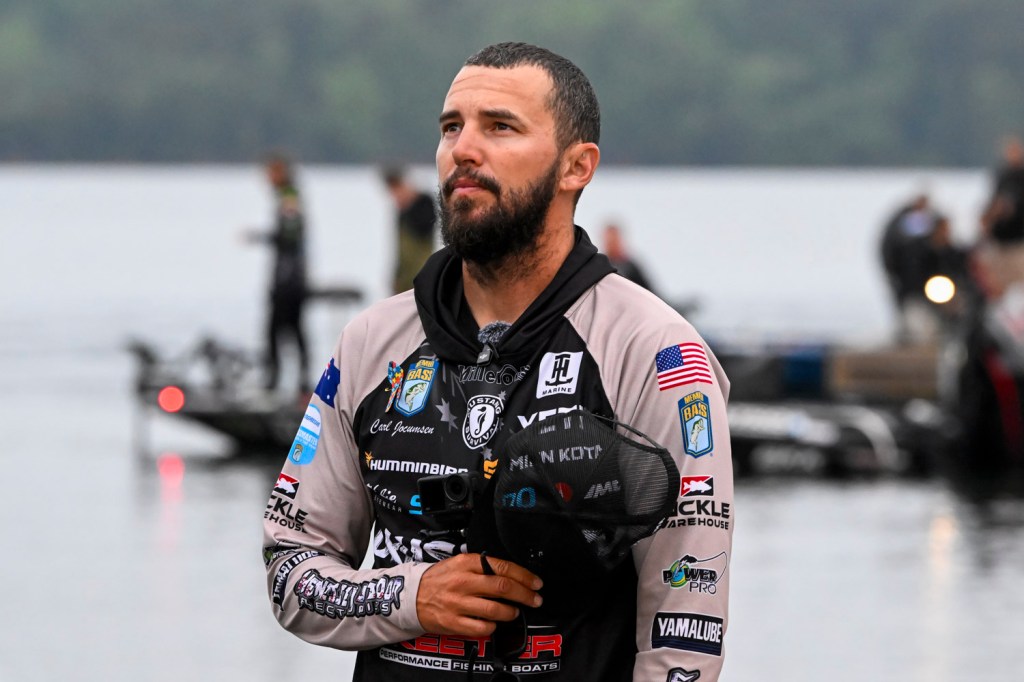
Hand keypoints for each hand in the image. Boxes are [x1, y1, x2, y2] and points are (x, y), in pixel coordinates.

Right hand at [416, 553, 542, 636]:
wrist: (411, 596)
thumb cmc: (439, 579)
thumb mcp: (459, 563)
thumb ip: (483, 566)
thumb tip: (511, 574)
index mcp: (466, 563)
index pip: (503, 567)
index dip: (524, 576)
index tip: (536, 583)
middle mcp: (463, 581)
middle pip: (503, 587)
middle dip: (525, 595)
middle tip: (535, 599)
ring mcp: (458, 603)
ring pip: (495, 610)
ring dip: (511, 612)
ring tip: (514, 612)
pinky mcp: (453, 622)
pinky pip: (482, 627)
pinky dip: (493, 626)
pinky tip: (493, 623)